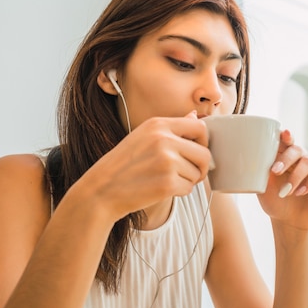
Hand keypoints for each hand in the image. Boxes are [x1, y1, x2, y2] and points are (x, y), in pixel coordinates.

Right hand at [77, 111, 210, 220]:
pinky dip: (179, 192)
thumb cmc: (124, 165)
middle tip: (187, 173)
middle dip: (200, 167)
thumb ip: (172, 128)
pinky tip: (161, 189)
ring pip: (197, 173)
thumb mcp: (144, 137)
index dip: (203, 143)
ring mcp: (166, 161)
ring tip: (166, 179)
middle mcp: (163, 140)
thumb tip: (196, 116)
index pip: (200, 128)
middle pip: (204, 154)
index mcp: (158, 125)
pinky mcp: (167, 183)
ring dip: (187, 180)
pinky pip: (189, 189)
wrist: (102, 190)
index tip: (195, 152)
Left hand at [257, 130, 307, 229]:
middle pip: (297, 149)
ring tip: (287, 191)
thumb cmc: (274, 200)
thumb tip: (252, 159)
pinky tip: (300, 192)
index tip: (284, 134)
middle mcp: (301, 159)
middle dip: (286, 159)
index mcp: (285, 156)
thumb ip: (260, 172)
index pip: (286, 140)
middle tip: (275, 171)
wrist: (288, 221)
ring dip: (296, 176)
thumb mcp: (263, 187)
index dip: (286, 136)